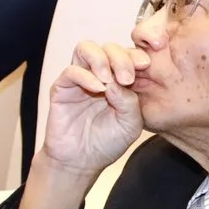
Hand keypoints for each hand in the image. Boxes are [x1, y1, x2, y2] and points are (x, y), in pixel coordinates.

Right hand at [18, 40, 147, 208]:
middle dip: (120, 57)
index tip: (146, 65)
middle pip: (108, 47)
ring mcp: (80, 79)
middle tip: (127, 78)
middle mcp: (99, 75)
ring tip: (108, 78)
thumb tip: (117, 80)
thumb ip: (129, 100)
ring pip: (85, 49)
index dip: (136, 54)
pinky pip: (71, 70)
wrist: (82, 161)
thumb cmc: (107, 142)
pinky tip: (97, 89)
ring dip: (100, 59)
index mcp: (119, 80)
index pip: (127, 55)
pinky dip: (85, 75)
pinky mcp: (62, 88)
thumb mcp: (131, 123)